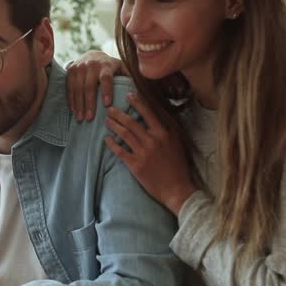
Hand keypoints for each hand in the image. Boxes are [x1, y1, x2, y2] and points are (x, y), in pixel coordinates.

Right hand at [66, 50, 125, 121]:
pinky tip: (73, 111)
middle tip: (89, 118)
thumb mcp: (122, 68)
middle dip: (89, 103)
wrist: (92, 55)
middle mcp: (92, 64)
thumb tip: (143, 88)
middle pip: (89, 86)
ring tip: (80, 118)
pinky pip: (69, 87)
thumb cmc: (111, 67)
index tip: (107, 105)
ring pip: (77, 87)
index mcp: (106, 65)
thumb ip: (130, 77)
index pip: (106, 78)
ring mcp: (79, 66)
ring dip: (79, 104)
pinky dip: (71, 100)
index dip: (107, 91)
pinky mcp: (70, 70)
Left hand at [104, 92, 196, 214]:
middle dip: (118, 114)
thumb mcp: (177, 143)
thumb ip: (168, 129)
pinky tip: (106, 139)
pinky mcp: (136, 165)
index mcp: (163, 133)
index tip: (129, 96)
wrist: (177, 189)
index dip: (137, 103)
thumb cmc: (178, 166)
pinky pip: (120, 151)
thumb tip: (159, 115)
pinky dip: (112, 144)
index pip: (148, 113)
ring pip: (124, 134)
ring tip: (106, 121)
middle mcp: (152, 141)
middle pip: (131, 122)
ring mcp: (143, 153)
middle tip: (109, 109)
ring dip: (113, 126)